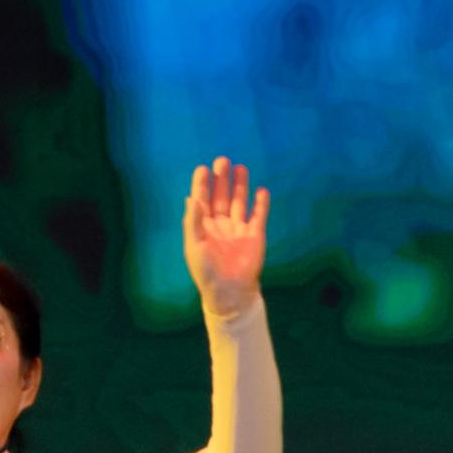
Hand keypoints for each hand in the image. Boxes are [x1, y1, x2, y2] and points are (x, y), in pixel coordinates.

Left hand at [182, 156, 270, 313]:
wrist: (230, 291)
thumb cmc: (207, 271)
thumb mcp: (195, 245)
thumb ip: (193, 222)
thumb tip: (191, 198)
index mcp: (203, 227)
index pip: (202, 201)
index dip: (202, 185)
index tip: (202, 168)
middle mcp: (221, 225)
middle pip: (221, 197)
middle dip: (221, 179)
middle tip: (222, 160)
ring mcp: (238, 229)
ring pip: (239, 202)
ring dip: (239, 186)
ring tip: (240, 167)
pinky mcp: (255, 235)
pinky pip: (258, 215)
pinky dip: (261, 203)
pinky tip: (261, 190)